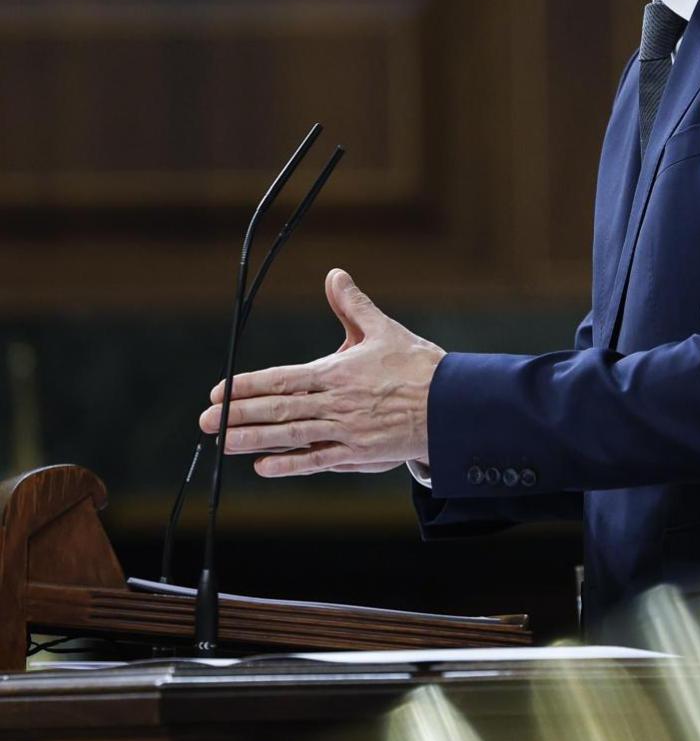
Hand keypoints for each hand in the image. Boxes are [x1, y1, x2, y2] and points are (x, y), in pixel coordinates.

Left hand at [199, 268, 444, 477]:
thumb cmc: (419, 366)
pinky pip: (317, 461)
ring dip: (253, 440)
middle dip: (238, 415)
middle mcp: (336, 403)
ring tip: (224, 442)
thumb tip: (335, 275)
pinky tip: (263, 466)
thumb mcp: (385, 330)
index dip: (247, 386)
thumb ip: (353, 306)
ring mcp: (345, 431)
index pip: (281, 379)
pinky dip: (289, 464)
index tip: (219, 391)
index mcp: (337, 373)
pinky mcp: (359, 454)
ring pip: (291, 436)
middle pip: (278, 410)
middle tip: (205, 422)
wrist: (453, 405)